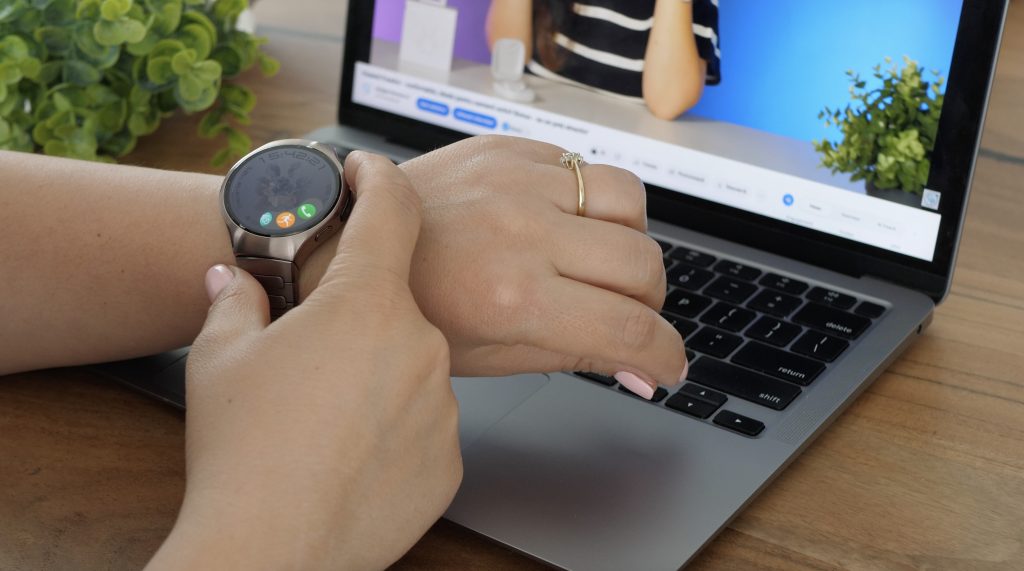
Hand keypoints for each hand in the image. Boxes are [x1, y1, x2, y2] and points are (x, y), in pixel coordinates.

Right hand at [148, 153, 460, 569]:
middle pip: (395, 303)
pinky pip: (426, 421)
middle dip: (357, 314)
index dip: (379, 177)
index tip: (369, 170)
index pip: (392, 211)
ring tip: (324, 415)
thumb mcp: (219, 359)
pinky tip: (351, 448)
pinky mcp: (450, 457)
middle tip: (310, 350)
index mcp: (365, 304)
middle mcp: (419, 346)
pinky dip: (396, 424)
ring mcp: (444, 405)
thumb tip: (232, 280)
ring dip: (377, 373)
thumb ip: (236, 302)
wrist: (268, 551)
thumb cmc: (242, 455)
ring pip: (412, 365)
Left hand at [403, 135, 685, 396]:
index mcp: (512, 297)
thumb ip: (576, 356)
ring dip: (631, 239)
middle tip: (624, 315)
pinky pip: (587, 165)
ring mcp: (517, 181)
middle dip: (650, 302)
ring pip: (630, 201)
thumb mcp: (488, 353)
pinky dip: (591, 201)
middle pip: (643, 263)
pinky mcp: (509, 148)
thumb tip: (639, 369)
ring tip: (598, 261)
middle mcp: (522, 232)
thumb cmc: (409, 305)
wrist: (346, 239)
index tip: (667, 364)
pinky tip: (561, 223)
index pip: (629, 328)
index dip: (665, 354)